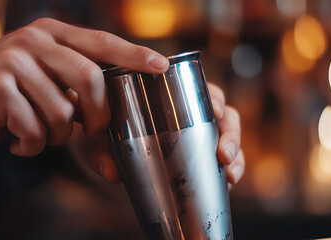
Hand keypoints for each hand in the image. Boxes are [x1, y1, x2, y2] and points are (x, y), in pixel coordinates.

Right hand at [0, 18, 168, 155]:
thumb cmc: (8, 98)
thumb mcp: (47, 94)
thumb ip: (80, 113)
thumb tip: (113, 167)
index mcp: (53, 35)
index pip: (103, 42)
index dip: (134, 54)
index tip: (161, 66)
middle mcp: (35, 41)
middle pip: (91, 79)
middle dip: (97, 118)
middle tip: (88, 132)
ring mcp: (15, 61)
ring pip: (63, 112)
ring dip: (54, 136)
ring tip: (35, 131)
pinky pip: (34, 130)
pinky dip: (30, 145)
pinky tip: (15, 138)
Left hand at [69, 83, 244, 185]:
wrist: (99, 140)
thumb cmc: (100, 126)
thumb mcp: (94, 133)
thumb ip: (96, 148)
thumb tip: (112, 174)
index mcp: (168, 93)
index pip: (199, 88)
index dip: (214, 97)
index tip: (215, 109)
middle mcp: (189, 110)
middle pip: (223, 113)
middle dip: (230, 132)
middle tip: (222, 152)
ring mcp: (198, 131)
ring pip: (229, 134)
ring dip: (235, 151)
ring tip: (230, 172)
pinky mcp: (201, 151)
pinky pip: (225, 156)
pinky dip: (232, 168)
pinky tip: (230, 181)